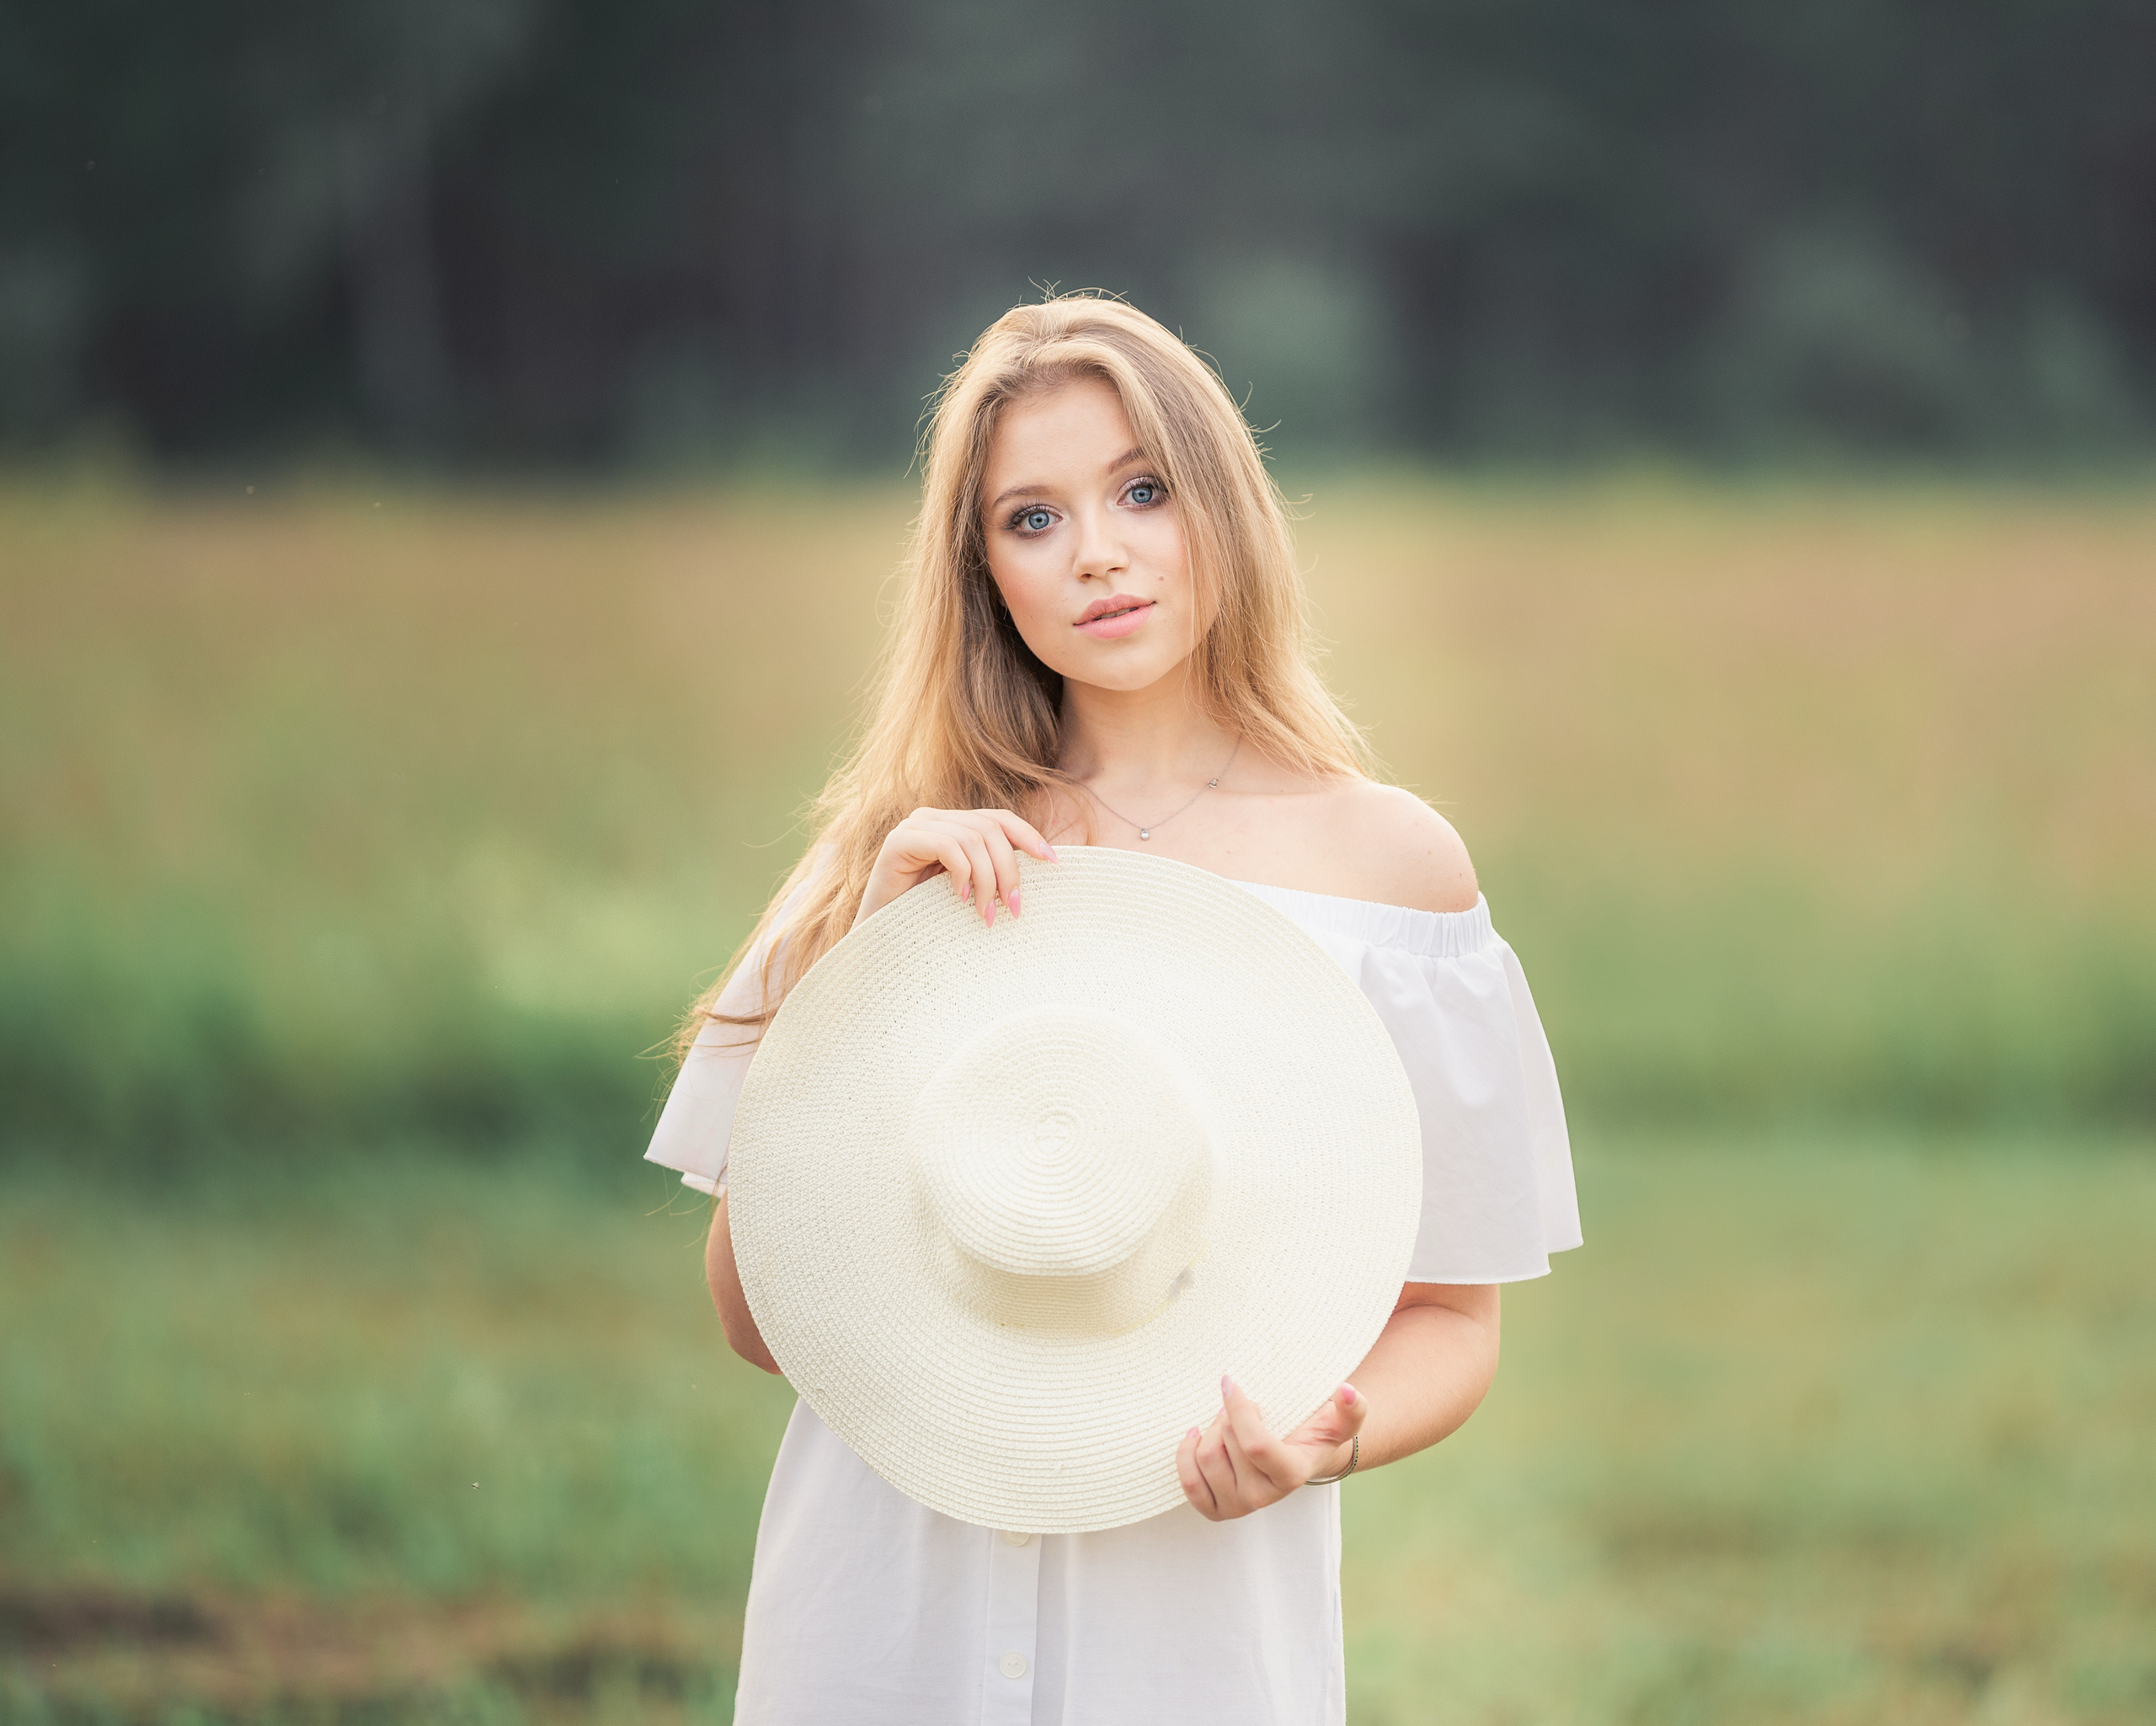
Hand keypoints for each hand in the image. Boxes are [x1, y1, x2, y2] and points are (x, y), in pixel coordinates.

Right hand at [854, 807, 1057, 929]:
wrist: (880, 943)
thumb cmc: (929, 920)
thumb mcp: (971, 891)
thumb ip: (994, 872)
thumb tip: (1048, 862)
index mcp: (952, 824)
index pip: (1000, 818)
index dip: (1030, 836)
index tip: (1053, 862)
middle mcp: (933, 818)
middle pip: (990, 828)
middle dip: (1009, 870)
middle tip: (1014, 909)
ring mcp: (914, 826)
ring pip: (972, 839)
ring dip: (987, 881)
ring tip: (985, 915)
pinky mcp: (898, 842)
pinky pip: (947, 846)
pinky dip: (962, 874)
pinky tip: (959, 899)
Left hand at [1177, 1376, 1367, 1520]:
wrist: (1298, 1460)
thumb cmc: (1314, 1435)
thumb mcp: (1339, 1422)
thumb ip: (1352, 1408)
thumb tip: (1347, 1390)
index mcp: (1291, 1474)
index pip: (1254, 1444)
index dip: (1238, 1409)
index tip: (1230, 1382)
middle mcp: (1264, 1498)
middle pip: (1224, 1445)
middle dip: (1227, 1415)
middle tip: (1240, 1407)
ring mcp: (1239, 1507)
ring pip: (1204, 1458)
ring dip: (1210, 1430)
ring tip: (1226, 1422)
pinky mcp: (1216, 1509)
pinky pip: (1189, 1482)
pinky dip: (1186, 1454)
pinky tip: (1196, 1435)